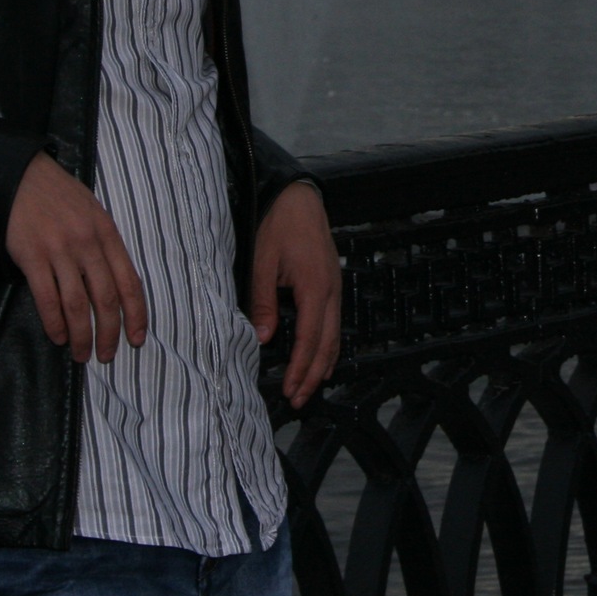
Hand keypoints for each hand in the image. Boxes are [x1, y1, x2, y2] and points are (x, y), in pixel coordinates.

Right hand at [6, 153, 146, 364]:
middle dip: (109, 333)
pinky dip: (54, 322)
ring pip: (77, 304)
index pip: (130, 281)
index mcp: (107, 233)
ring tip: (82, 354)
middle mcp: (88, 243)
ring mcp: (60, 250)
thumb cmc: (59, 196)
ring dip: (81, 335)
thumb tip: (115, 284)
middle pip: (105, 299)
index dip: (136, 314)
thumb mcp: (93, 212)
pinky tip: (58, 336)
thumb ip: (105, 245)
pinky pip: (47, 298)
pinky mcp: (32, 256)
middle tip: (106, 356)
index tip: (137, 338)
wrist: (21, 176)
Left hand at [250, 182, 339, 407]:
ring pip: (335, 334)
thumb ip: (262, 301)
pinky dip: (328, 344)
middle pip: (327, 343)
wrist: (296, 195)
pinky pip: (334, 321)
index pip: (310, 339)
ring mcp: (335, 286)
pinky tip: (320, 355)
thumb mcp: (261, 261)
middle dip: (314, 375)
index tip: (289, 391)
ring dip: (323, 363)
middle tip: (299, 400)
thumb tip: (263, 339)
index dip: (300, 368)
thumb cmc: (276, 224)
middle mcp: (331, 290)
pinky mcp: (332, 281)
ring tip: (310, 386)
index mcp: (314, 287)